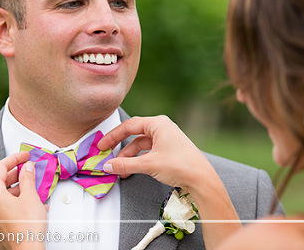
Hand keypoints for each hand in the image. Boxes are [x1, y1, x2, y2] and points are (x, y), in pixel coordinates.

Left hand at [0, 151, 47, 249]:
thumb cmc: (26, 227)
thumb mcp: (30, 196)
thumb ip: (28, 178)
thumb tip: (27, 168)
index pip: (0, 167)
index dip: (14, 158)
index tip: (24, 155)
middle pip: (0, 181)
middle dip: (16, 174)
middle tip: (29, 170)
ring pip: (3, 196)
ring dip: (18, 190)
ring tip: (34, 190)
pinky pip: (5, 208)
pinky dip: (16, 202)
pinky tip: (30, 205)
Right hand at [98, 116, 241, 248]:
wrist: (202, 178)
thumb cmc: (180, 165)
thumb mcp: (148, 165)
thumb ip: (125, 165)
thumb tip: (109, 166)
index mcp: (158, 124)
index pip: (129, 126)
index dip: (113, 136)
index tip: (102, 146)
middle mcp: (163, 128)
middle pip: (135, 135)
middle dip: (121, 149)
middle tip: (108, 157)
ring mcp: (167, 139)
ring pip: (142, 145)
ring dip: (130, 157)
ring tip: (120, 170)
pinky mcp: (170, 150)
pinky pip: (149, 152)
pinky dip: (139, 160)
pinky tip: (132, 170)